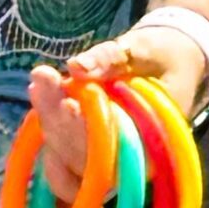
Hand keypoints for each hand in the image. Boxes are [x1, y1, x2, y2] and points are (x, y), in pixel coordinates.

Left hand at [29, 27, 208, 207]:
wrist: (170, 57)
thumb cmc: (164, 54)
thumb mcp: (144, 48)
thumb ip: (111, 58)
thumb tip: (76, 67)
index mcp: (154, 145)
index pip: (114, 151)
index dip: (86, 134)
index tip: (67, 104)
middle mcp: (130, 159)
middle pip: (85, 156)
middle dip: (59, 119)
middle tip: (42, 81)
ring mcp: (107, 154)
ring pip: (68, 152)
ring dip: (49, 118)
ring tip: (39, 81)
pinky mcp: (89, 143)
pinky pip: (62, 146)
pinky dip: (48, 120)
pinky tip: (38, 91)